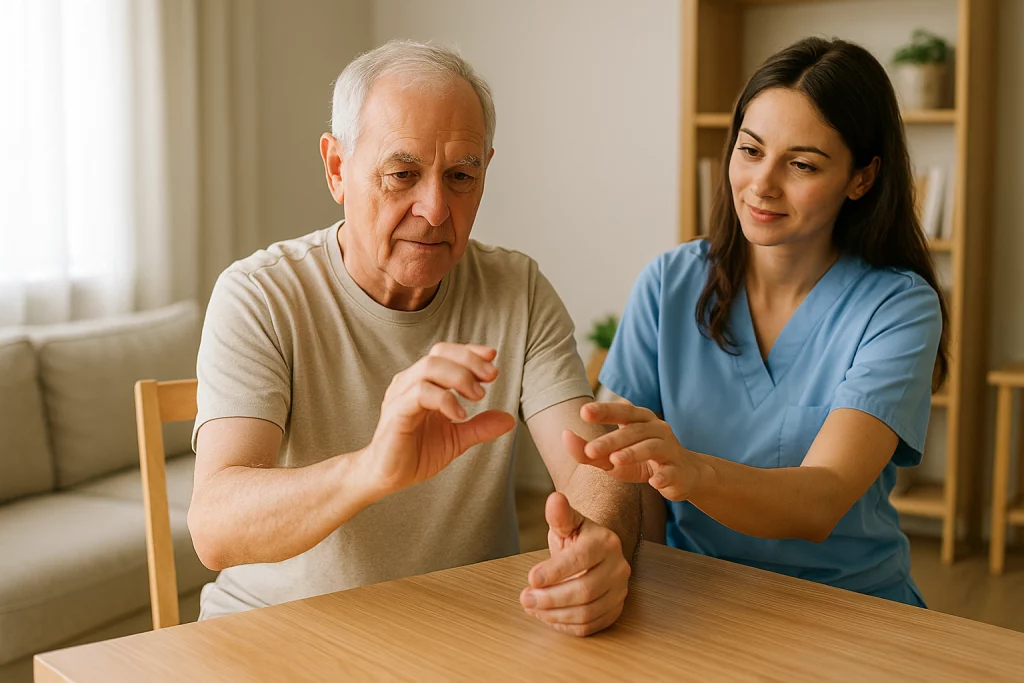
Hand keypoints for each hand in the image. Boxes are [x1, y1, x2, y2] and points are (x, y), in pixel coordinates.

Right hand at [358, 343, 515, 499]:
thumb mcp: (456, 439)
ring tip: (478, 396)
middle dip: (469, 361)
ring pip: (429, 368)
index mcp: (422, 383)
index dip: (469, 351)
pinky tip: (459, 415)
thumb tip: (510, 419)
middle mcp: (409, 383)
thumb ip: (480, 426)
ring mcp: (400, 396)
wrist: (388, 477)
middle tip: (492, 377)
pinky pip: (420, 393)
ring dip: (459, 377)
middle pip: (438, 354)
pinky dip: (444, 399)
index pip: (444, 354)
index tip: (492, 357)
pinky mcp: (396, 412)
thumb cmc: (416, 454)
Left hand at [520, 492, 629, 635]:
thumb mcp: (566, 523)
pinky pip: (591, 626)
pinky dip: (566, 625)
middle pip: (585, 591)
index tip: (531, 578)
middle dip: (550, 598)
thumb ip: (559, 514)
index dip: (555, 571)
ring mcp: (619, 591)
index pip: (580, 559)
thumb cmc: (577, 537)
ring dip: (555, 614)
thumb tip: (555, 499)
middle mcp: (618, 567)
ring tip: (533, 608)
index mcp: (606, 542)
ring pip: (587, 612)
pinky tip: (548, 616)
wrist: (595, 552)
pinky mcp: (615, 609)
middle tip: (525, 598)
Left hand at [564, 401, 703, 501]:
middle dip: (611, 440)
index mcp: (640, 420)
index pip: (621, 411)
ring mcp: (670, 449)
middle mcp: (657, 429)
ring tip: (614, 461)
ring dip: (633, 453)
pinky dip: (664, 476)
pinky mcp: (679, 471)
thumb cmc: (643, 462)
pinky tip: (654, 482)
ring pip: (652, 447)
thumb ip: (588, 450)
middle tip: (589, 449)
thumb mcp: (613, 456)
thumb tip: (565, 436)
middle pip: (633, 431)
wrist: (684, 475)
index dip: (604, 410)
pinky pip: (672, 472)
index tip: (583, 412)